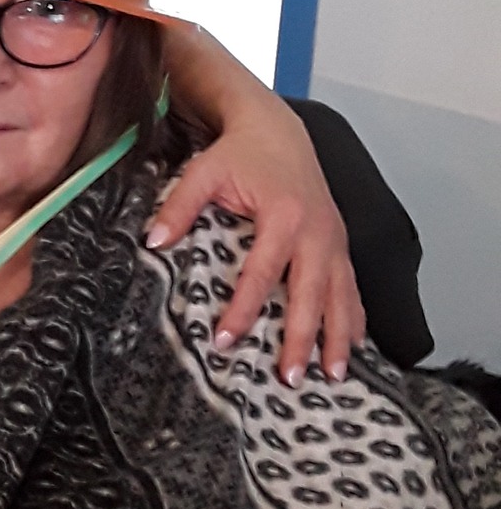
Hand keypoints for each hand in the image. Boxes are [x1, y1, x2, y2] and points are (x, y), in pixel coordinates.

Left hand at [146, 106, 365, 384]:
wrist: (278, 130)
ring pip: (341, 295)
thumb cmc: (239, 154)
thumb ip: (179, 206)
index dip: (242, 309)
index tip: (224, 341)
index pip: (261, 273)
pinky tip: (356, 345)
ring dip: (338, 337)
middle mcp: (316, 231)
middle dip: (301, 338)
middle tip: (289, 378)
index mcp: (283, 215)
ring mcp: (334, 238)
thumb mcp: (203, 172)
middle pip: (310, 293)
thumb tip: (152, 242)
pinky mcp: (341, 242)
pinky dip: (355, 316)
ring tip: (333, 377)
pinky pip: (353, 286)